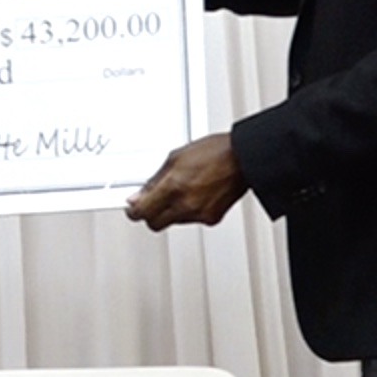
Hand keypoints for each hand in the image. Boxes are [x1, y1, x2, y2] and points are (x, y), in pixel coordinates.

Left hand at [124, 133, 246, 229]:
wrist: (243, 159)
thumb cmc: (214, 152)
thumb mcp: (174, 158)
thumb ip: (154, 182)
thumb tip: (138, 196)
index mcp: (173, 187)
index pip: (142, 213)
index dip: (134, 211)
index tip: (132, 208)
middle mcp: (186, 204)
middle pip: (155, 224)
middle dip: (150, 214)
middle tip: (151, 202)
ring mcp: (200, 214)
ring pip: (173, 222)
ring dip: (170, 211)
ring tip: (180, 190)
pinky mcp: (212, 219)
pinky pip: (191, 220)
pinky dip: (188, 211)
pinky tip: (195, 194)